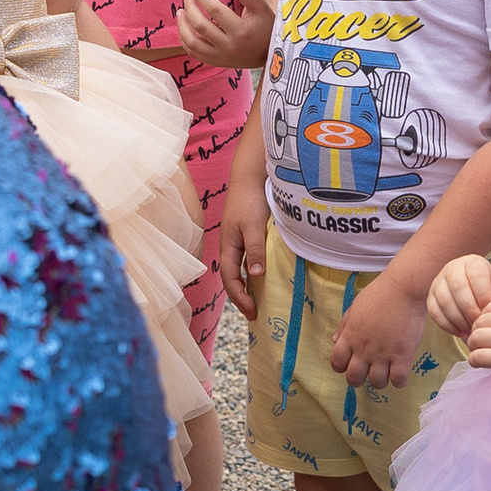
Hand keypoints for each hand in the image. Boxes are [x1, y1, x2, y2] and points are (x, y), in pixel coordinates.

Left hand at [176, 0, 272, 65]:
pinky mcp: (217, 62)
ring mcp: (221, 56)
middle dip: (190, 8)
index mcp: (241, 30)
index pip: (215, 10)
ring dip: (182, 25)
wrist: (269, 53)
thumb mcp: (261, 7)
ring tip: (180, 11)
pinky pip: (194, 53)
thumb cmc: (265, 26)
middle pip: (201, 25)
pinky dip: (185, 40)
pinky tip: (184, 27)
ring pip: (192, 42)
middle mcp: (229, 46)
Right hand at [219, 179, 268, 318]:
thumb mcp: (253, 226)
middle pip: (232, 278)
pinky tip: (262, 276)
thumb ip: (255, 249)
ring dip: (247, 286)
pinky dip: (252, 272)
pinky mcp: (245, 235)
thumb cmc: (250, 200)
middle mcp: (230, 247)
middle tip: (254, 313)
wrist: (249, 176)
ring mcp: (236, 241)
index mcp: (228, 247)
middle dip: (241, 297)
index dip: (240, 298)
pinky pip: (246, 260)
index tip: (253, 313)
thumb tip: (255, 275)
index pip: (230, 280)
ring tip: (258, 300)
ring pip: (239, 270)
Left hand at [329, 270, 429, 390]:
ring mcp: (383, 353)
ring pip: (377, 383)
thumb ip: (344, 326)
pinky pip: (399, 380)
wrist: (403, 288)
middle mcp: (363, 349)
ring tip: (387, 371)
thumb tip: (335, 340)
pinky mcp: (403, 355)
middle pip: (354, 378)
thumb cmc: (380, 294)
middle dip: (359, 379)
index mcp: (350, 337)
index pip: (337, 363)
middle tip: (368, 372)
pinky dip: (399, 381)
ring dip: (380, 380)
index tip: (351, 363)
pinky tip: (401, 371)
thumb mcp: (355, 308)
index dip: (342, 367)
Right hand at [426, 251, 490, 335]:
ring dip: (459, 319)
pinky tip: (460, 332)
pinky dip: (448, 325)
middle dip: (470, 309)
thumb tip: (490, 310)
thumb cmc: (487, 290)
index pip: (476, 275)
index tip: (489, 310)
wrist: (473, 292)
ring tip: (471, 329)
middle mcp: (453, 267)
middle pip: (458, 287)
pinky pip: (435, 312)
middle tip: (478, 323)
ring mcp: (439, 281)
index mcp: (473, 262)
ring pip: (445, 301)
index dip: (483, 294)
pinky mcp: (431, 296)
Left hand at [464, 294, 490, 400]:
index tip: (488, 332)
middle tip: (481, 345)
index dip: (484, 319)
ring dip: (474, 347)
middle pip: (480, 321)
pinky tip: (481, 364)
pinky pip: (477, 356)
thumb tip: (481, 321)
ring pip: (476, 337)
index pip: (490, 305)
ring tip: (481, 355)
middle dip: (476, 333)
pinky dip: (475, 361)